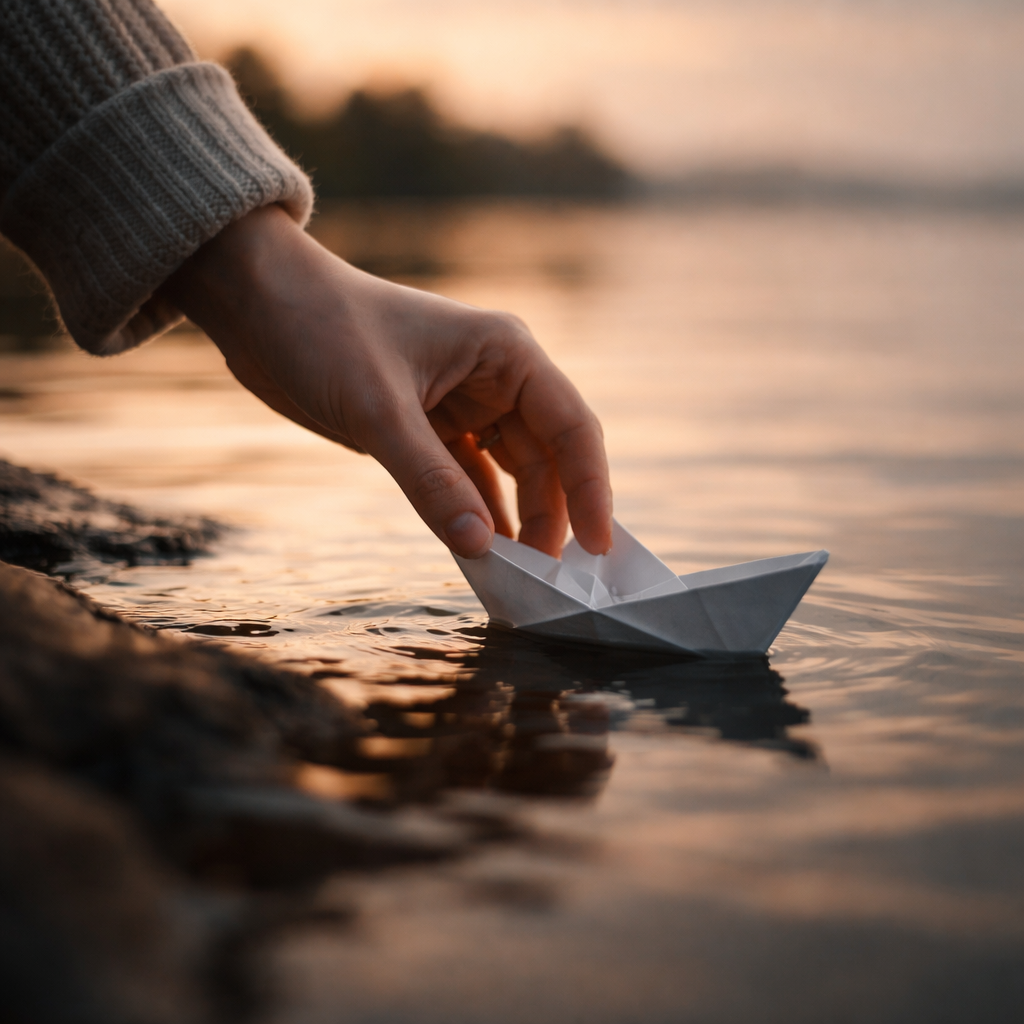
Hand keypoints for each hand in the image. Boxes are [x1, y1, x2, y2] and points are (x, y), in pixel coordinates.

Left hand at [166, 205, 612, 558]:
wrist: (259, 306)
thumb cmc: (323, 330)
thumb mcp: (379, 410)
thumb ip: (430, 480)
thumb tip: (480, 548)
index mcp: (506, 354)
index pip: (572, 428)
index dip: (592, 490)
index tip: (598, 549)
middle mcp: (496, 379)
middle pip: (546, 460)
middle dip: (550, 517)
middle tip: (543, 580)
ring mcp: (464, 405)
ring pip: (509, 475)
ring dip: (514, 521)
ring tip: (517, 577)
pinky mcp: (429, 428)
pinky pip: (467, 480)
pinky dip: (474, 514)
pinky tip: (480, 551)